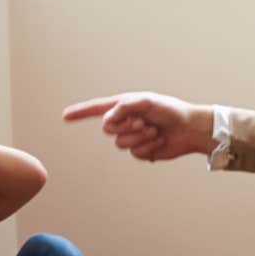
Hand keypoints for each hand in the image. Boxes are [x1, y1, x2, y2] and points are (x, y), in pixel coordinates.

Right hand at [62, 93, 212, 161]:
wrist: (189, 129)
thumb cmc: (171, 110)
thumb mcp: (147, 102)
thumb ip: (125, 106)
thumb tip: (108, 118)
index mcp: (125, 105)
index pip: (97, 109)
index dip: (80, 113)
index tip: (64, 116)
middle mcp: (126, 120)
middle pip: (107, 129)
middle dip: (125, 127)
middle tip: (143, 122)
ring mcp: (133, 136)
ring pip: (120, 144)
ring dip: (138, 138)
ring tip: (154, 132)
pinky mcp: (141, 150)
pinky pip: (134, 153)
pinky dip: (147, 147)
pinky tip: (159, 141)